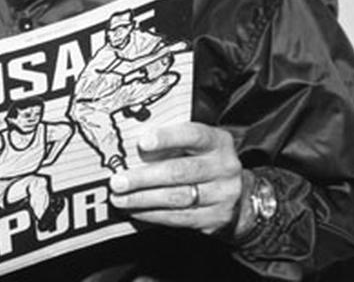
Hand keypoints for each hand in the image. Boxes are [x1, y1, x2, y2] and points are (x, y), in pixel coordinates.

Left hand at [108, 122, 242, 235]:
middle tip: (117, 181)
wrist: (236, 193)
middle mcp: (223, 167)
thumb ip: (170, 141)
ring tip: (119, 198)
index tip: (141, 143)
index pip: (192, 135)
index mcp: (216, 141)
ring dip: (142, 199)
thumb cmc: (202, 160)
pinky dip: (152, 214)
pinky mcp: (214, 218)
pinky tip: (134, 210)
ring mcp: (221, 195)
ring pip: (176, 197)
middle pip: (179, 172)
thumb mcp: (195, 144)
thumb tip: (128, 142)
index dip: (167, 138)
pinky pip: (179, 217)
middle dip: (143, 177)